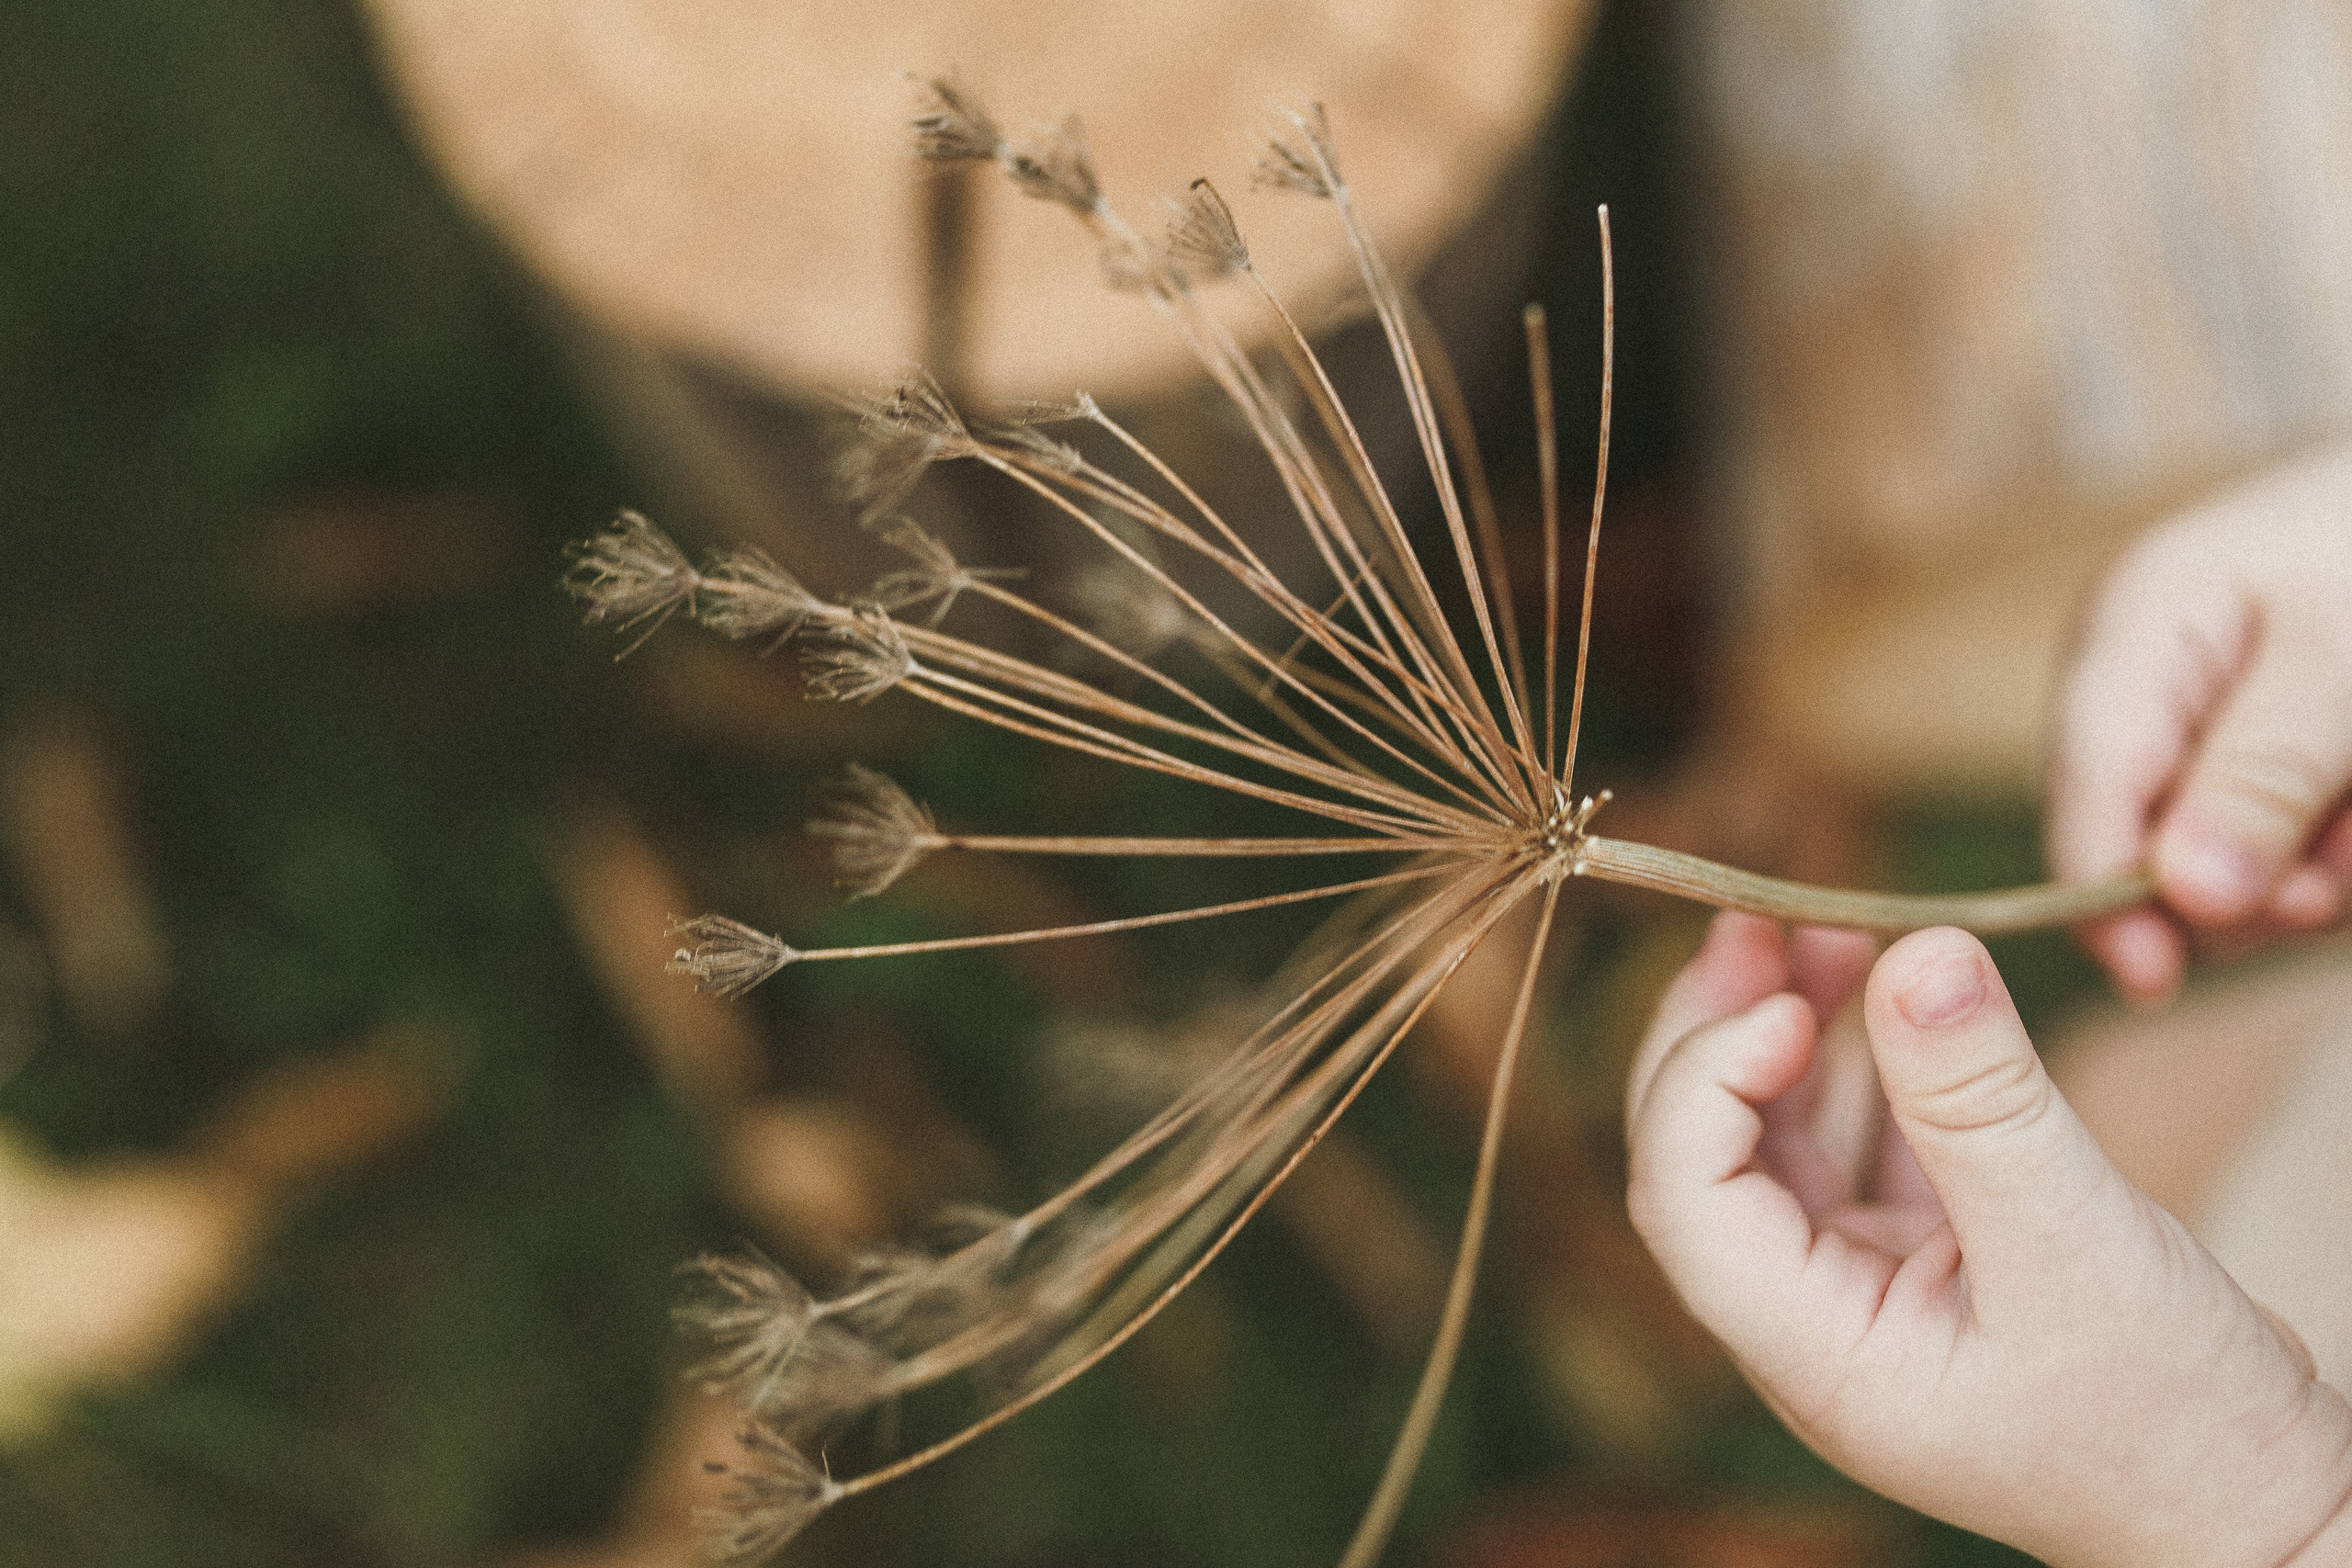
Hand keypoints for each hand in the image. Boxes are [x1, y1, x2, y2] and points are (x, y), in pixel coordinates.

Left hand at [1626, 911, 2351, 1567]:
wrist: (2265, 1514)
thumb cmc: (2176, 1419)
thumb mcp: (2078, 1242)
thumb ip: (1984, 1099)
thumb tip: (1918, 949)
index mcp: (1813, 1354)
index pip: (1688, 1200)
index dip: (1707, 1082)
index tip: (1784, 1004)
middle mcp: (1811, 1325)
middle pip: (1706, 1159)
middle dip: (1721, 1035)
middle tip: (1760, 923)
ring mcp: (1860, 1294)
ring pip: (1778, 1145)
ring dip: (1793, 1037)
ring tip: (1829, 931)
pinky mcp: (1919, 1265)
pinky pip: (1857, 1151)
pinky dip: (1864, 1072)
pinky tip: (1888, 997)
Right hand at [2048, 446, 2351, 1001]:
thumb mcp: (2346, 662)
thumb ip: (2265, 776)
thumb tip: (2184, 895)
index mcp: (2135, 626)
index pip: (2083, 789)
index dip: (2100, 897)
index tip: (2155, 983)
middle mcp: (2146, 678)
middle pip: (2144, 842)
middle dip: (2247, 882)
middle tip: (2337, 872)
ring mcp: (2204, 716)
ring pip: (2221, 860)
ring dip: (2313, 870)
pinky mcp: (2260, 748)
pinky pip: (2278, 843)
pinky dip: (2333, 849)